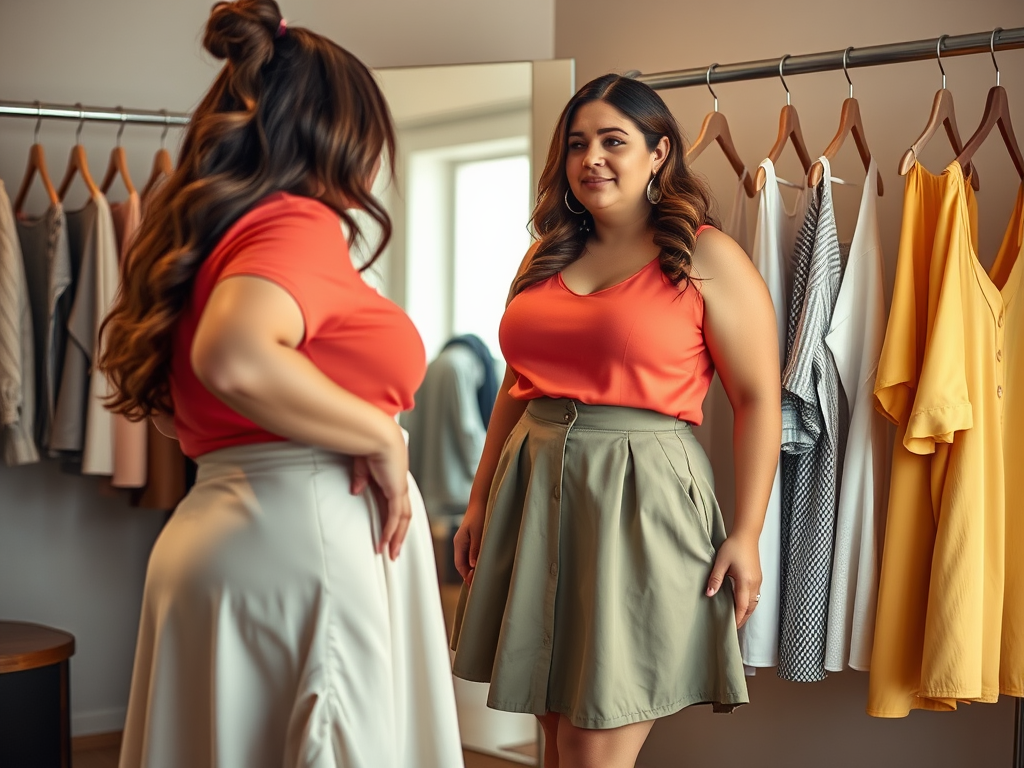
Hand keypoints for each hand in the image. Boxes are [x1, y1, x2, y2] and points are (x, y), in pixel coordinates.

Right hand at [350, 427, 411, 560]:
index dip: (392, 519)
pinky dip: (390, 530)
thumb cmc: (368, 442)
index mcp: (391, 477)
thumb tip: (356, 491)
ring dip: (397, 537)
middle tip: (394, 551)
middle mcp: (398, 484)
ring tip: (391, 554)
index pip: (395, 503)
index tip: (387, 533)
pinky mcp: (395, 490)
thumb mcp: (360, 464)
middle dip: (399, 534)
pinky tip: (385, 542)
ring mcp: (399, 487)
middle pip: (403, 515)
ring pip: (402, 519)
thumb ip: (360, 478)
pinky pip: (395, 516)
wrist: (376, 433)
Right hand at [453, 500, 485, 585]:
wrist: (481, 502)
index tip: (474, 584)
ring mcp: (464, 541)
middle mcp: (459, 543)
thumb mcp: (478, 533)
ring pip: (466, 560)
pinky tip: (482, 565)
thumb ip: (475, 549)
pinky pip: (470, 554)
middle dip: (469, 575)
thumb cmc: (479, 516)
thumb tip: (473, 565)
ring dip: (472, 569)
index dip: (466, 576)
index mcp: (459, 543)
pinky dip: (475, 562)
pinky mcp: (470, 539)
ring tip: (481, 578)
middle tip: (478, 585)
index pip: (460, 565)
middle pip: (462, 564)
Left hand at [705, 533, 761, 628]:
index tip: (731, 628)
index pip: (742, 606)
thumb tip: (709, 594)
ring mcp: (758, 580)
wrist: (747, 534)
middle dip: (742, 618)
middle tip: (733, 627)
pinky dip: (749, 603)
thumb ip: (715, 579)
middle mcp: (754, 583)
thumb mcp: (721, 562)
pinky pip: (755, 595)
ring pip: (754, 602)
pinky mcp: (758, 577)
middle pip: (750, 607)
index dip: (737, 618)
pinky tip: (742, 603)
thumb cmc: (734, 546)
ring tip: (737, 618)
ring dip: (746, 611)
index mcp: (745, 581)